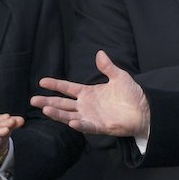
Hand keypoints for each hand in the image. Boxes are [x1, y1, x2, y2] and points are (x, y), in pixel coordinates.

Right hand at [32, 50, 149, 137]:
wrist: (144, 110)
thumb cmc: (131, 94)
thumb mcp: (119, 77)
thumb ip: (107, 67)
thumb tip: (99, 53)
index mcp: (89, 93)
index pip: (68, 88)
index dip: (56, 85)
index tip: (42, 81)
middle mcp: (86, 105)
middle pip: (63, 103)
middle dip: (48, 101)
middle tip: (33, 99)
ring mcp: (90, 116)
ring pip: (69, 115)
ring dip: (57, 113)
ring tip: (45, 108)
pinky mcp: (98, 126)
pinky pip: (86, 126)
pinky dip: (79, 124)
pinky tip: (71, 121)